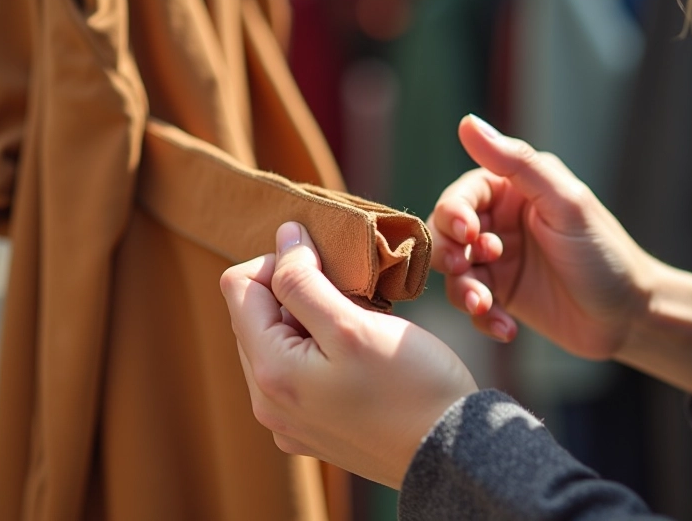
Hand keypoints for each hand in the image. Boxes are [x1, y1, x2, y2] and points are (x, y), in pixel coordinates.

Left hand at [220, 222, 478, 488]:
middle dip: (295, 292)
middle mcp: (268, 402)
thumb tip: (283, 238)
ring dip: (310, 319)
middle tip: (348, 294)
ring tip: (358, 323)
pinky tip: (359, 354)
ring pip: (278, 342)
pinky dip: (321, 349)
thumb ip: (305, 281)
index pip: (238, 287)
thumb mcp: (353, 325)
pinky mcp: (313, 429)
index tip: (326, 264)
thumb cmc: (412, 386)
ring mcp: (289, 420)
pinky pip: (298, 371)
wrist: (453, 454)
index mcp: (270, 372)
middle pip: (254, 315)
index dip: (280, 261)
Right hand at [428, 115, 657, 359]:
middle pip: (448, 235)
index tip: (466, 232)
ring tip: (483, 305)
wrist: (630, 316)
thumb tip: (469, 122)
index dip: (454, 213)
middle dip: (451, 253)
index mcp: (513, 191)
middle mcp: (500, 224)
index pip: (462, 195)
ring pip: (456, 273)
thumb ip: (517, 163)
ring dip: (463, 290)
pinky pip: (473, 306)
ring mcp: (498, 262)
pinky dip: (483, 318)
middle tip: (466, 266)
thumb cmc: (604, 252)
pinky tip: (505, 327)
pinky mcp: (501, 297)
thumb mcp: (564, 203)